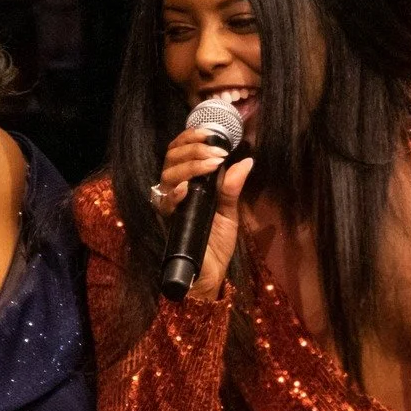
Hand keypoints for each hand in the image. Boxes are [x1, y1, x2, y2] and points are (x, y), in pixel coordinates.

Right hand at [154, 127, 253, 298]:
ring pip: (167, 175)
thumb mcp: (229, 213)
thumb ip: (232, 188)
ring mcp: (168, 207)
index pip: (179, 152)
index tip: (211, 133)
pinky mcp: (166, 222)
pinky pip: (164, 203)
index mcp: (187, 185)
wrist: (209, 277)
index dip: (190, 138)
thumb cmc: (216, 245)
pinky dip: (174, 193)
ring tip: (212, 164)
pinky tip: (186, 188)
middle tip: (216, 151)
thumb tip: (246, 161)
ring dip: (190, 165)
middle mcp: (174, 192)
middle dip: (193, 149)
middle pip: (171, 158)